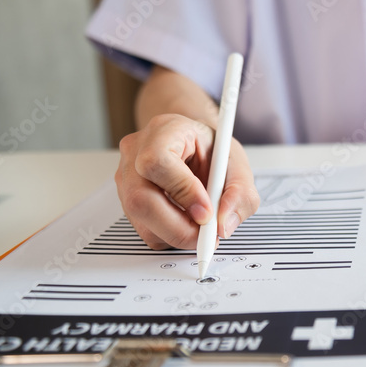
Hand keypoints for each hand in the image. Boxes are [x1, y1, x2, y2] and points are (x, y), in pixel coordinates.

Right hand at [115, 114, 260, 249]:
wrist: (194, 147)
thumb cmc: (210, 150)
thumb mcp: (236, 163)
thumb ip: (240, 193)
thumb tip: (222, 225)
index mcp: (165, 130)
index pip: (157, 162)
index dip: (183, 192)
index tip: (207, 212)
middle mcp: (136, 152)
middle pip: (141, 199)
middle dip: (179, 227)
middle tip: (207, 233)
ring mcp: (126, 176)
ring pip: (142, 220)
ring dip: (176, 234)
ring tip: (201, 225)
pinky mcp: (126, 200)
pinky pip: (144, 230)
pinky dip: (169, 235)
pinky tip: (185, 221)